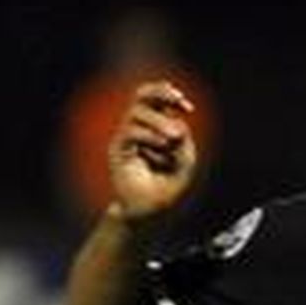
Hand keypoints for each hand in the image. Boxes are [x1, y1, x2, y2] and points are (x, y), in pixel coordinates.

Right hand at [107, 81, 198, 221]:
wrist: (149, 211)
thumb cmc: (166, 188)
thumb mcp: (184, 163)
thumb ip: (184, 142)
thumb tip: (179, 123)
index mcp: (154, 129)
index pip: (156, 101)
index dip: (168, 95)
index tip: (187, 106)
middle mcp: (139, 129)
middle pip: (141, 97)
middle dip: (160, 93)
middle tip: (179, 101)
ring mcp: (127, 138)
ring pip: (137, 113)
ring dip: (159, 121)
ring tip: (174, 137)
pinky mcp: (118, 150)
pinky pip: (130, 132)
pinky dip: (148, 135)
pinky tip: (163, 145)